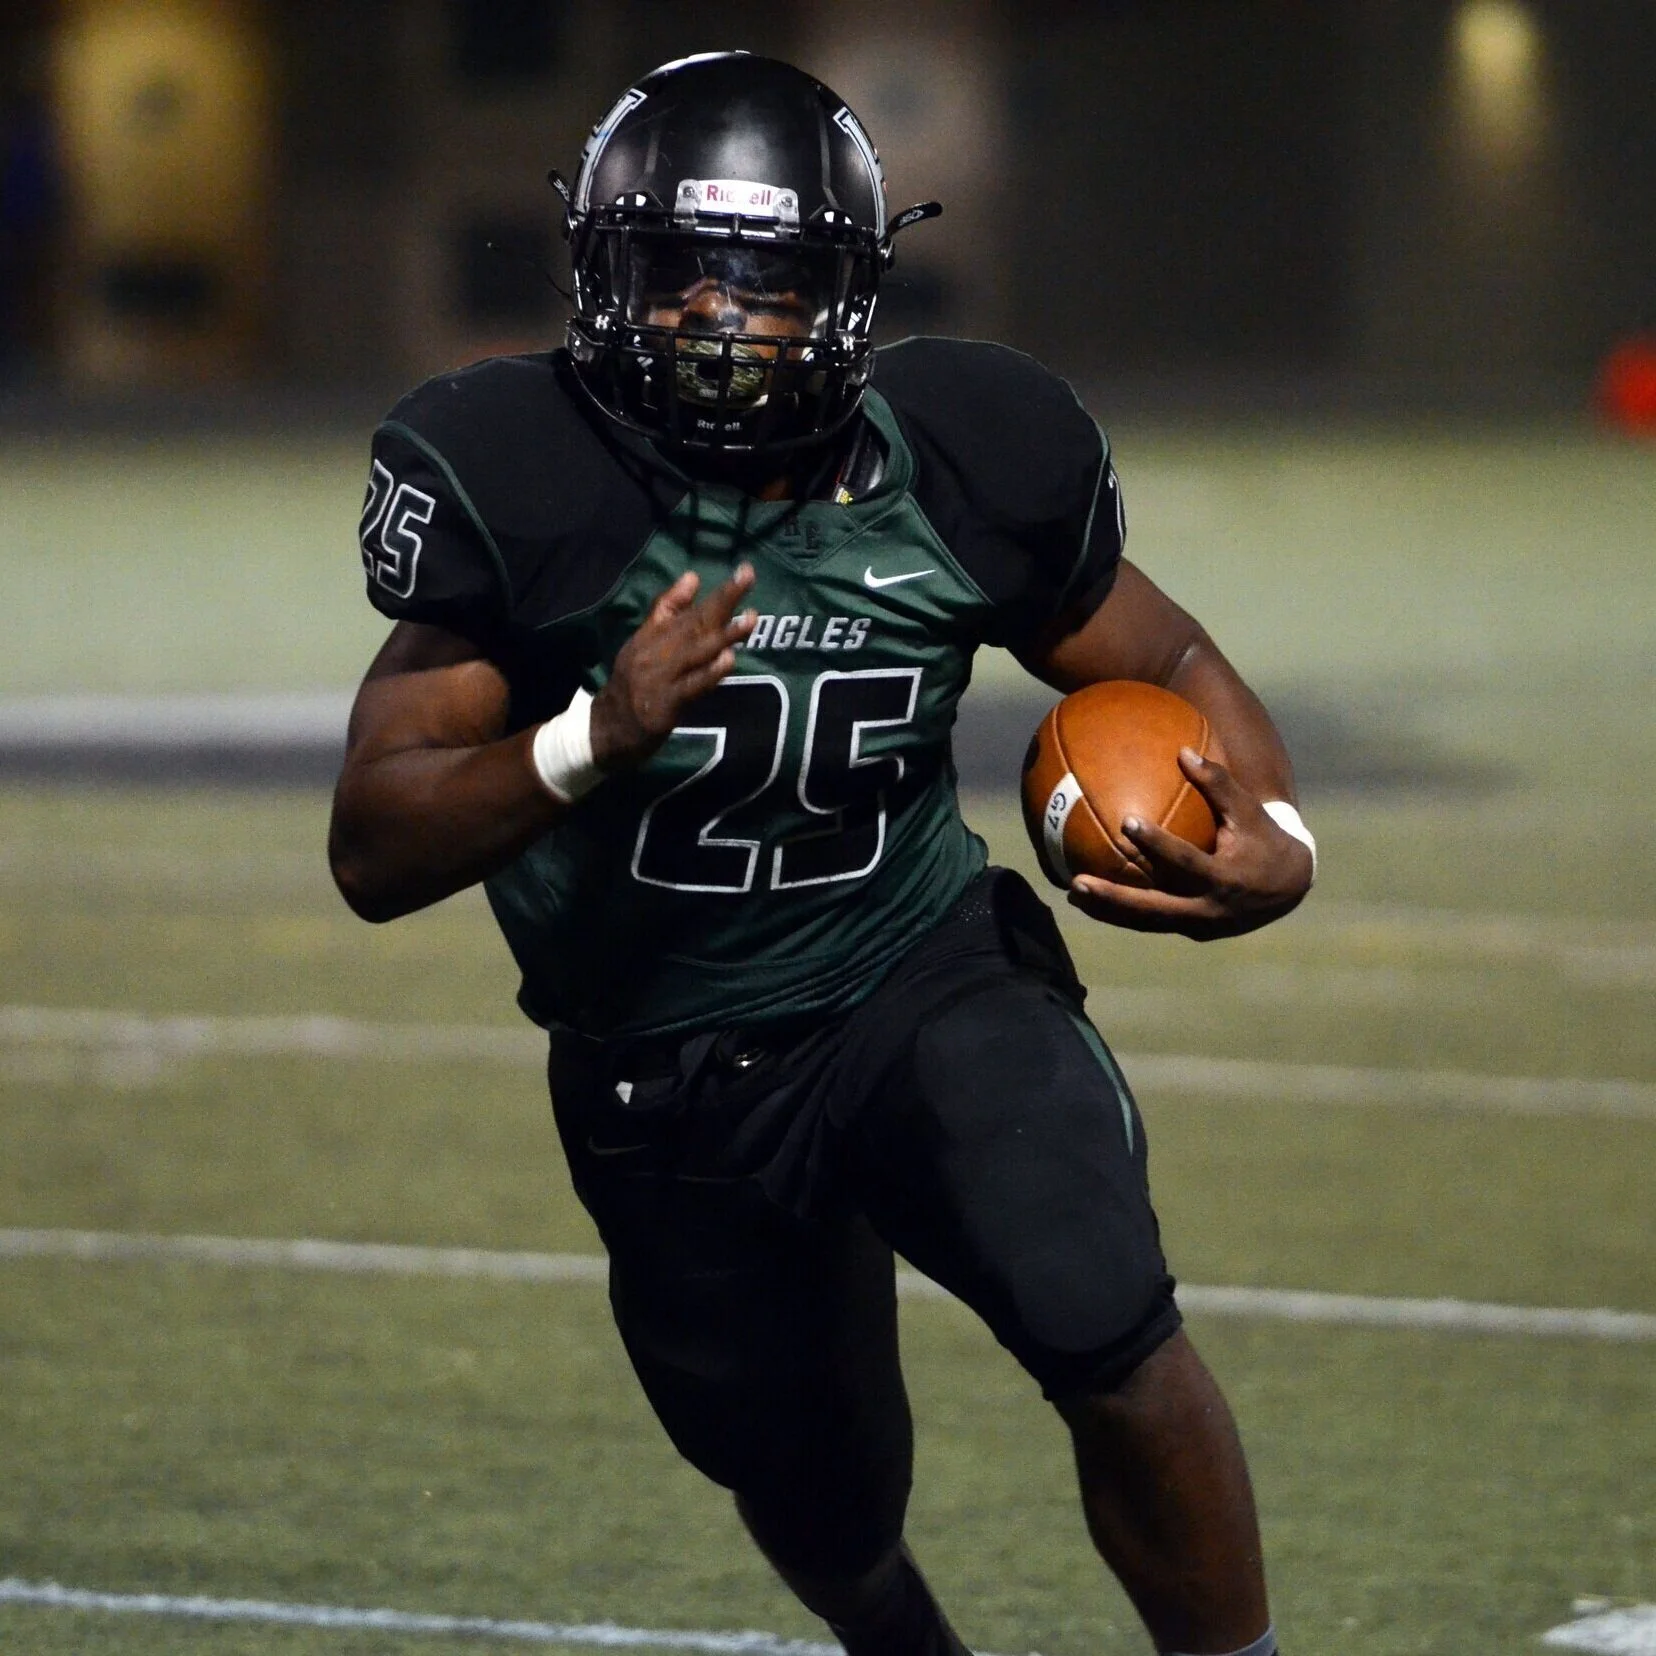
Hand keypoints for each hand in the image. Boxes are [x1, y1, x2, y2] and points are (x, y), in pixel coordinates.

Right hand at [591, 563, 757, 769]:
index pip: (681, 605)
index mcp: (650, 634)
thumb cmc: (632, 684)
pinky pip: (691, 686)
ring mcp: (660, 677)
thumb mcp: (642, 643)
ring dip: (724, 635)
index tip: (743, 570)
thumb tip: (693, 577)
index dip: (713, 589)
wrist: (606, 729)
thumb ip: (667, 611)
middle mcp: (654, 651)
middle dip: (724, 600)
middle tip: (748, 577)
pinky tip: (728, 659)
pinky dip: (710, 672)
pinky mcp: (665, 703)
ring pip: (696, 652)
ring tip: (750, 619)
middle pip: (693, 622)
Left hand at [1067, 748, 1312, 939]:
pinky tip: (1092, 899)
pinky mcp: (1191, 932)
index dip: (1157, 844)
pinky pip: (1151, 922)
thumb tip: (1183, 751)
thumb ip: (1218, 783)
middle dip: (1113, 898)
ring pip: (1146, 922)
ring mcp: (1198, 926)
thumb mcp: (1249, 810)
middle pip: (1153, 908)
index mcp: (1224, 878)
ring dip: (1108, 911)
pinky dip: (1122, 913)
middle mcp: (1208, 909)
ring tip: (1071, 894)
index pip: (1185, 861)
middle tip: (1077, 882)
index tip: (1127, 823)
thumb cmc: (1263, 839)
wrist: (1288, 888)